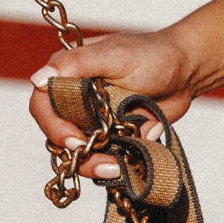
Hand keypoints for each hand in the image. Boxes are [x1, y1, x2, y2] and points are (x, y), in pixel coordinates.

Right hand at [27, 29, 196, 178]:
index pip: (42, 104)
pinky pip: (101, 158)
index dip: (53, 126)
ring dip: (93, 165)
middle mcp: (76, 99)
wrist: (185, 71)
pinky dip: (110, 166)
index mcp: (68, 74)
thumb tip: (38, 79)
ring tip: (116, 169)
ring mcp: (93, 121)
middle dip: (75, 153)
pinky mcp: (111, 137)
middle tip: (102, 161)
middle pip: (57, 135)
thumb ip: (76, 64)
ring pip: (77, 152)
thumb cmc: (150, 53)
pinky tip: (125, 167)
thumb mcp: (113, 55)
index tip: (75, 141)